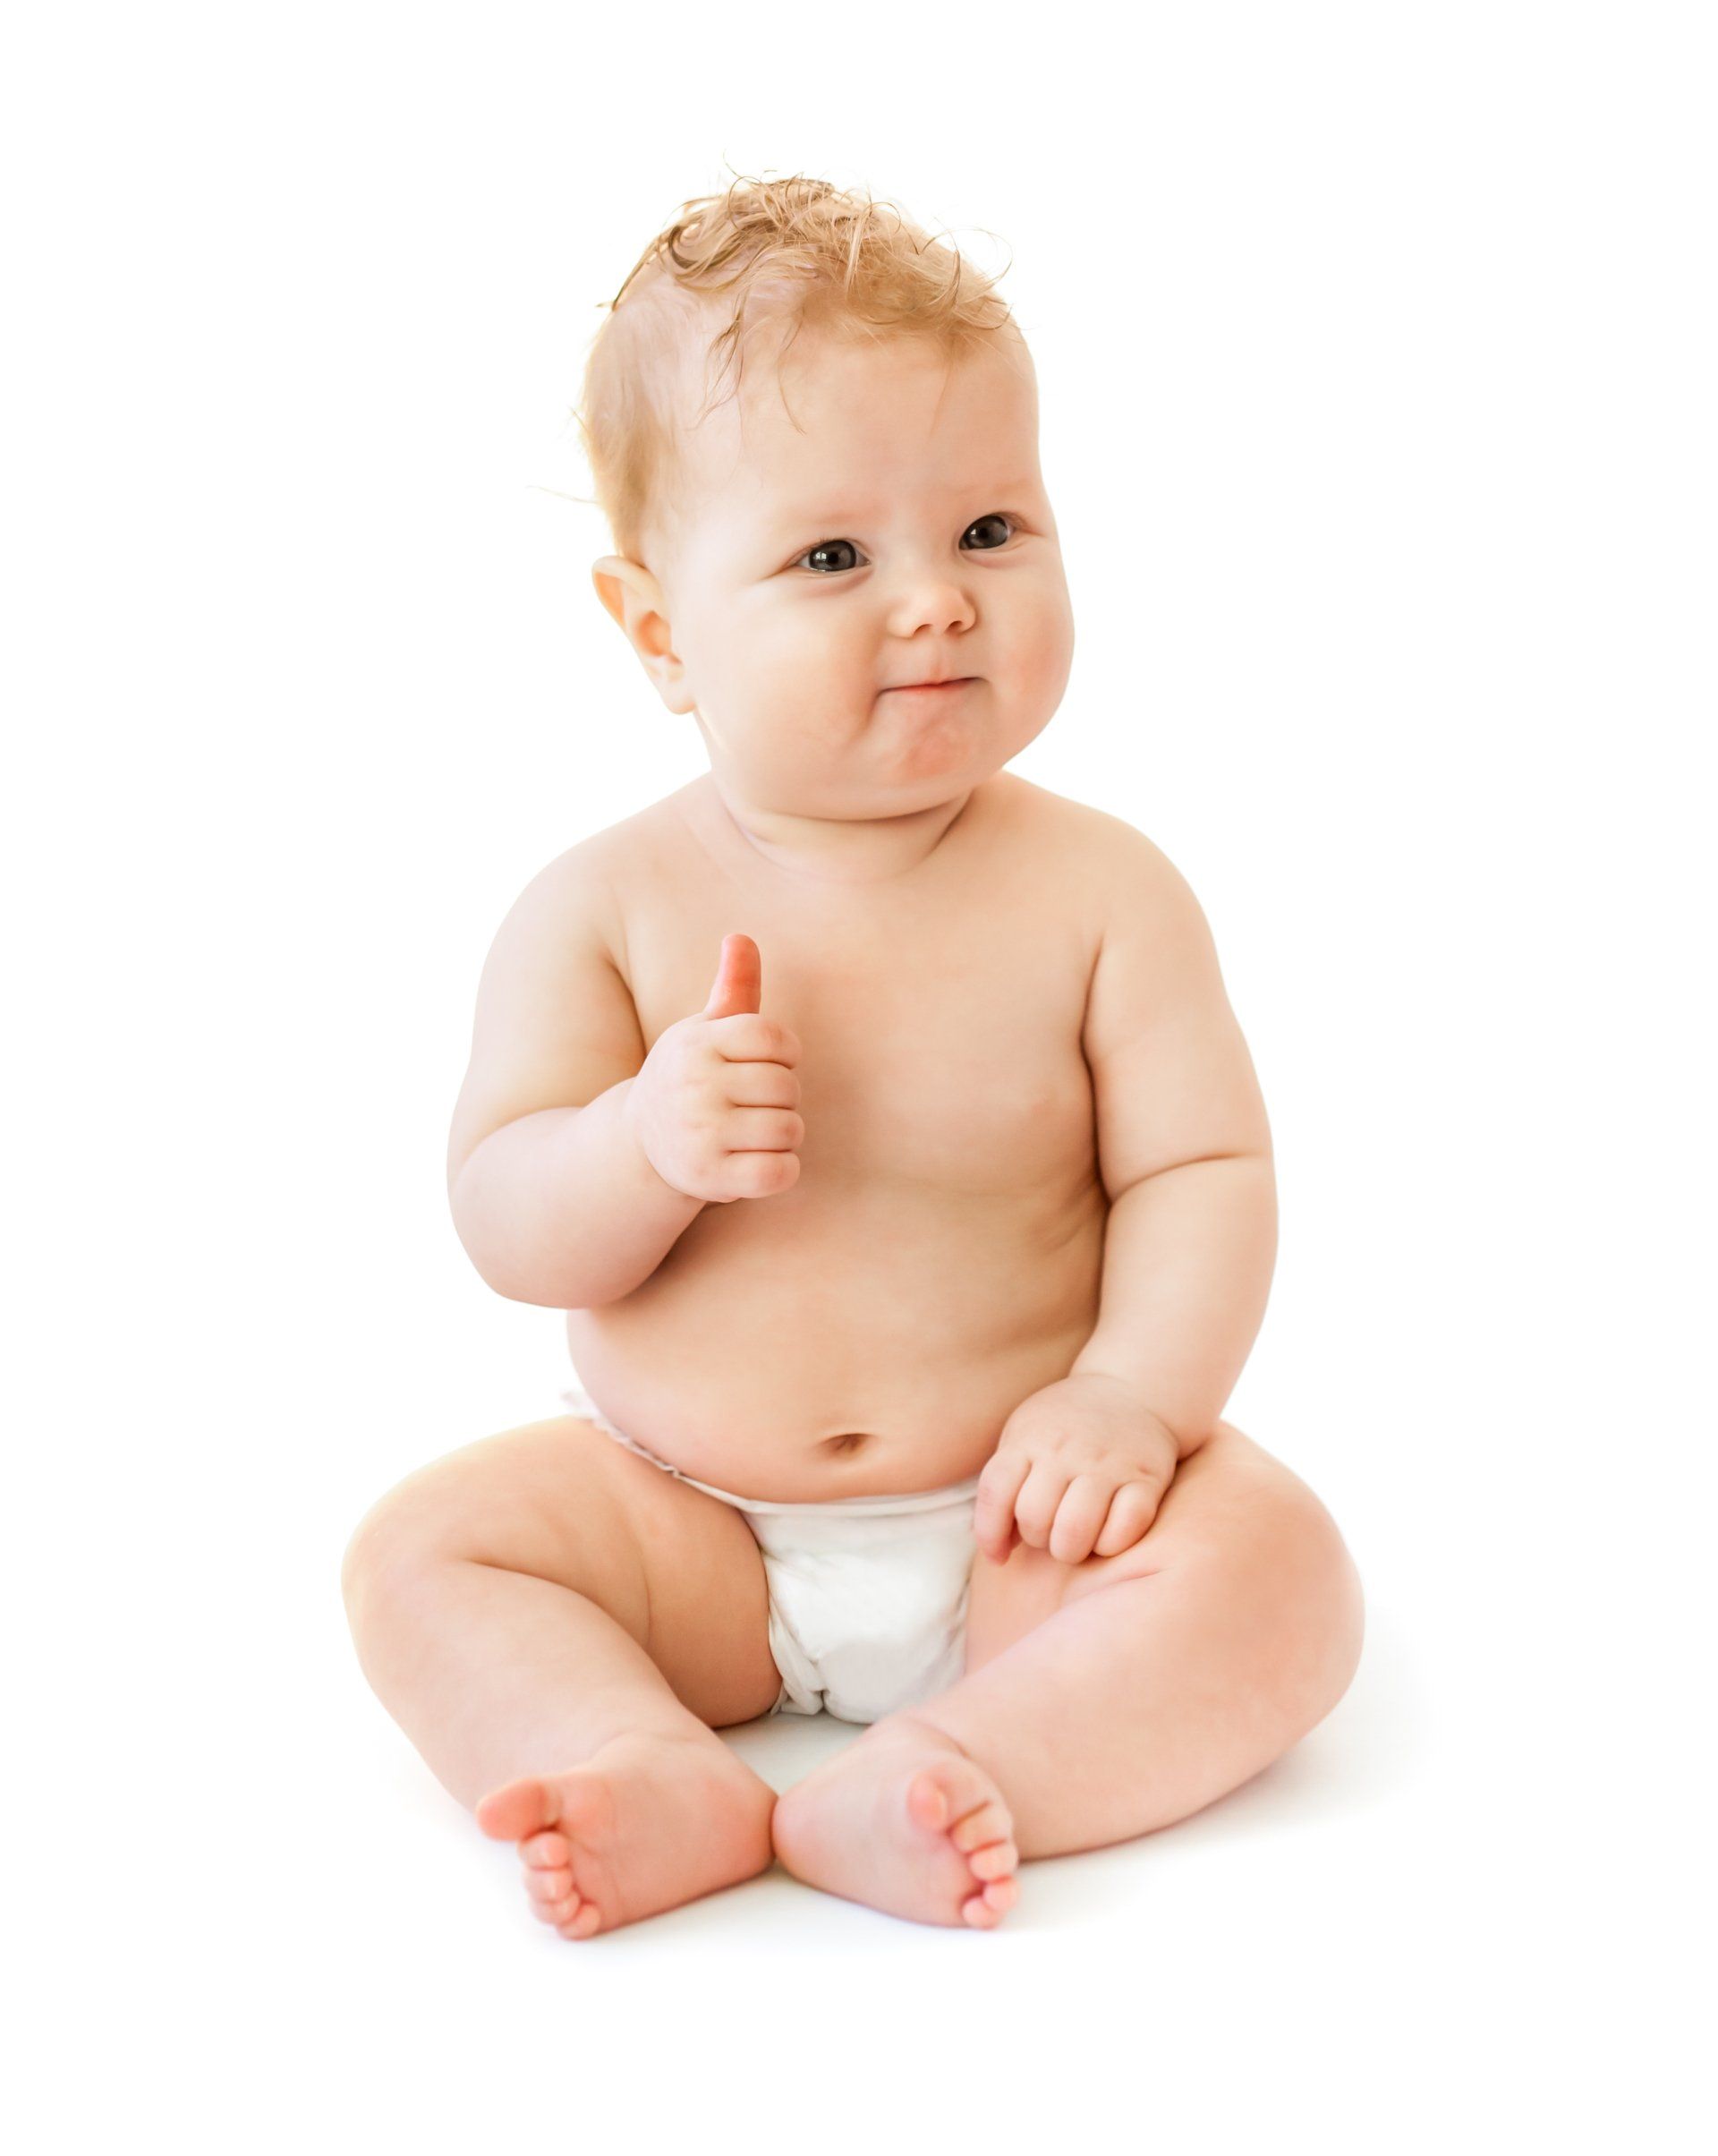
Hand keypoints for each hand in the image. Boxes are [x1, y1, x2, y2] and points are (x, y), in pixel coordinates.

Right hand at [623, 932, 803, 1204]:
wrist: (639, 1144)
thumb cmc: (691, 1077)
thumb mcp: (704, 1031)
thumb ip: (733, 987)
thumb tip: (741, 937)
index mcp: (697, 1044)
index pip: (774, 1039)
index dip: (786, 1054)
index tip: (770, 1064)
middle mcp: (694, 1086)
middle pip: (787, 1087)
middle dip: (784, 1097)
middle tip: (756, 1104)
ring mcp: (701, 1134)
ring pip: (788, 1129)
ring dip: (785, 1134)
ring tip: (757, 1131)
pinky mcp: (710, 1178)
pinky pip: (780, 1172)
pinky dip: (782, 1170)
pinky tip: (760, 1161)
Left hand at [973, 1373, 1179, 1565]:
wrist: (1132, 1390)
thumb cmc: (1066, 1427)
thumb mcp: (1025, 1437)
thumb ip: (1006, 1486)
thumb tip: (997, 1550)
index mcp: (1029, 1439)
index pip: (995, 1491)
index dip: (989, 1533)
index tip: (998, 1554)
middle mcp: (1066, 1450)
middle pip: (1034, 1517)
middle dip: (1037, 1539)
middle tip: (1049, 1533)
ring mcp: (1108, 1464)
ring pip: (1075, 1530)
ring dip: (1069, 1549)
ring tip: (1074, 1540)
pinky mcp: (1146, 1479)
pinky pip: (1125, 1529)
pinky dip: (1111, 1544)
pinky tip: (1107, 1535)